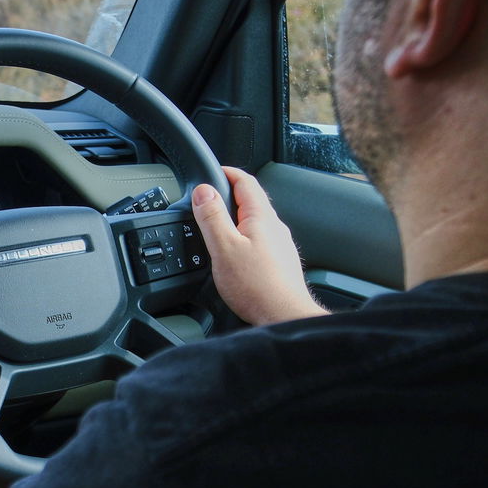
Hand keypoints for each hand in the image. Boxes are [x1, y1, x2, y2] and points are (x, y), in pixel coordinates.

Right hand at [193, 167, 327, 325]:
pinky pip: (260, 241)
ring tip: (217, 228)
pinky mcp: (280, 262)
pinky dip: (244, 239)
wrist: (284, 316)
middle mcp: (275, 228)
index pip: (246, 181)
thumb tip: (203, 191)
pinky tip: (235, 255)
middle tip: (209, 201)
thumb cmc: (258, 287)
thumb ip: (212, 217)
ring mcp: (280, 245)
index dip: (228, 172)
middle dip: (229, 197)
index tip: (213, 171)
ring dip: (236, 220)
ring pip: (255, 223)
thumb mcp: (224, 248)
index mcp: (261, 217)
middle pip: (251, 201)